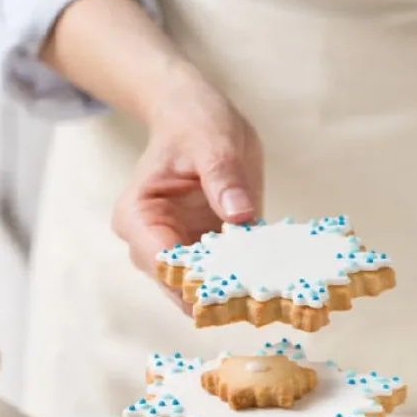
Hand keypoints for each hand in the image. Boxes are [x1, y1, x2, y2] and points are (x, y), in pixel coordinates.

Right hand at [111, 62, 263, 310]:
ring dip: (238, 294)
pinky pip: (225, 280)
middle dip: (223, 296)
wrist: (196, 119)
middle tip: (270, 297)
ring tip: (278, 291)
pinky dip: (248, 281)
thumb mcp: (213, 142)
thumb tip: (239, 214)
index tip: (245, 286)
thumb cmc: (195, 124)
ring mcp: (178, 253)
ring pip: (205, 293)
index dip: (202, 282)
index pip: (164, 265)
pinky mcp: (205, 256)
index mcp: (138, 217)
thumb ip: (224, 177)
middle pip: (183, 289)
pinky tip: (277, 280)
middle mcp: (150, 244)